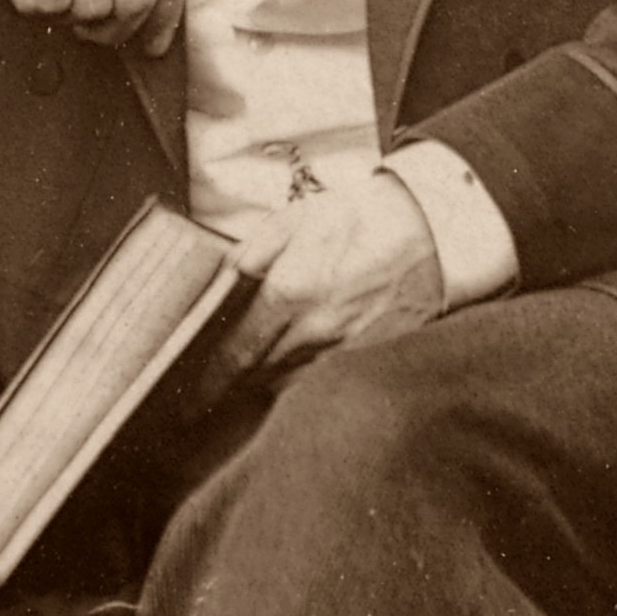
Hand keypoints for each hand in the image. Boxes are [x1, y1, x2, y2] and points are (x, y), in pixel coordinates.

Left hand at [200, 177, 443, 402]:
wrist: (428, 229)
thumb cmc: (356, 218)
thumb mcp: (292, 220)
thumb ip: (250, 255)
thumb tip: (217, 285)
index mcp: (290, 292)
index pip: (236, 353)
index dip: (210, 379)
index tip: (189, 396)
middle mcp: (315, 330)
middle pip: (259, 376)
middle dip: (231, 387)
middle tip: (204, 397)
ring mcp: (345, 351)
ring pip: (289, 384)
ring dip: (264, 386)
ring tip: (242, 387)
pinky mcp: (369, 360)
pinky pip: (322, 382)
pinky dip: (301, 383)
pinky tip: (290, 375)